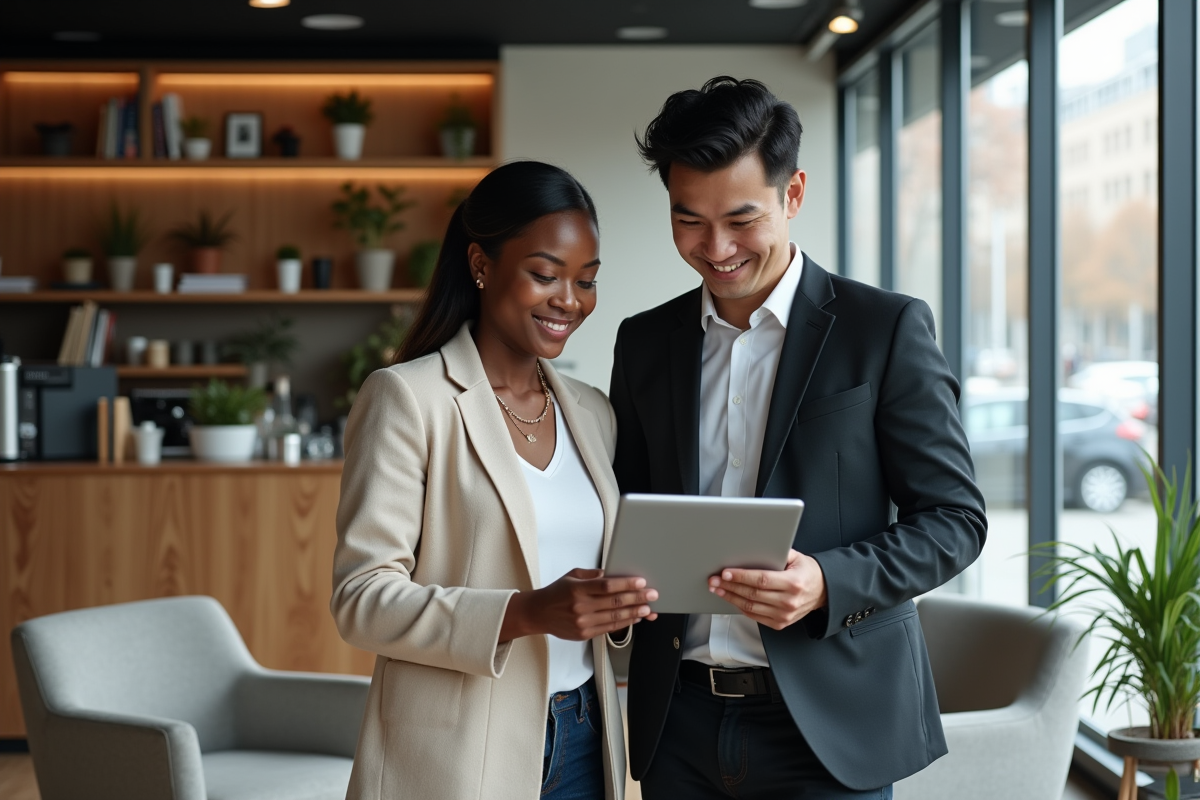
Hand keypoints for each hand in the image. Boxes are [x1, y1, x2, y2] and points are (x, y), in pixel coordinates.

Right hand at [501, 569, 658, 642]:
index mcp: (577, 590)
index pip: (606, 586)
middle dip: (637, 598)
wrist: (538, 614)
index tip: (641, 582)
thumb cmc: (556, 593)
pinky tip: (634, 618)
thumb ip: (592, 575)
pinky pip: (609, 628)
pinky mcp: (584, 634)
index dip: (626, 585)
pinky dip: (624, 623)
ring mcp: (583, 623)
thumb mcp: (572, 576)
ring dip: (634, 613)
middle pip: (614, 603)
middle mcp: (580, 607)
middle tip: (651, 595)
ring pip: (614, 618)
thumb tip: (612, 574)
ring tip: (648, 608)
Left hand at [709, 549, 826, 630]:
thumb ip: (777, 552)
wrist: (823, 591)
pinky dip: (741, 607)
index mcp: (794, 583)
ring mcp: (785, 615)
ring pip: (751, 607)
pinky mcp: (780, 623)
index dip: (741, 577)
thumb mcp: (797, 557)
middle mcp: (789, 601)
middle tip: (714, 580)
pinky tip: (731, 598)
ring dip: (731, 597)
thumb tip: (753, 547)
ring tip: (718, 589)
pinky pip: (755, 616)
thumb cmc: (808, 572)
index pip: (762, 580)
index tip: (726, 573)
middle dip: (730, 586)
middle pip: (752, 594)